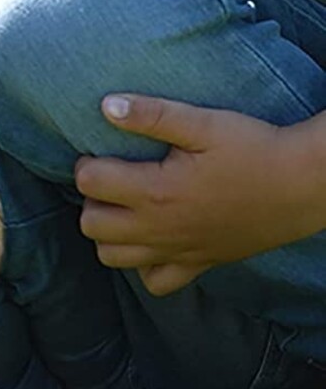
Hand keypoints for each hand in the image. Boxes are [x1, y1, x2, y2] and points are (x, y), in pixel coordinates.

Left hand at [75, 94, 325, 295]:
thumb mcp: (202, 122)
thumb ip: (151, 114)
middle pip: (91, 226)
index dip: (86, 163)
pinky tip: (151, 237)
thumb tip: (105, 105)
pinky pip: (156, 283)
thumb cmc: (253, 148)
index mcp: (157, 191)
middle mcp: (162, 229)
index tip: (100, 152)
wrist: (304, 185)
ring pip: (114, 259)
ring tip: (124, 206)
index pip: (88, 183)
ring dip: (109, 234)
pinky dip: (144, 265)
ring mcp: (180, 251)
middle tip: (111, 179)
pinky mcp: (201, 264)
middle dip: (90, 200)